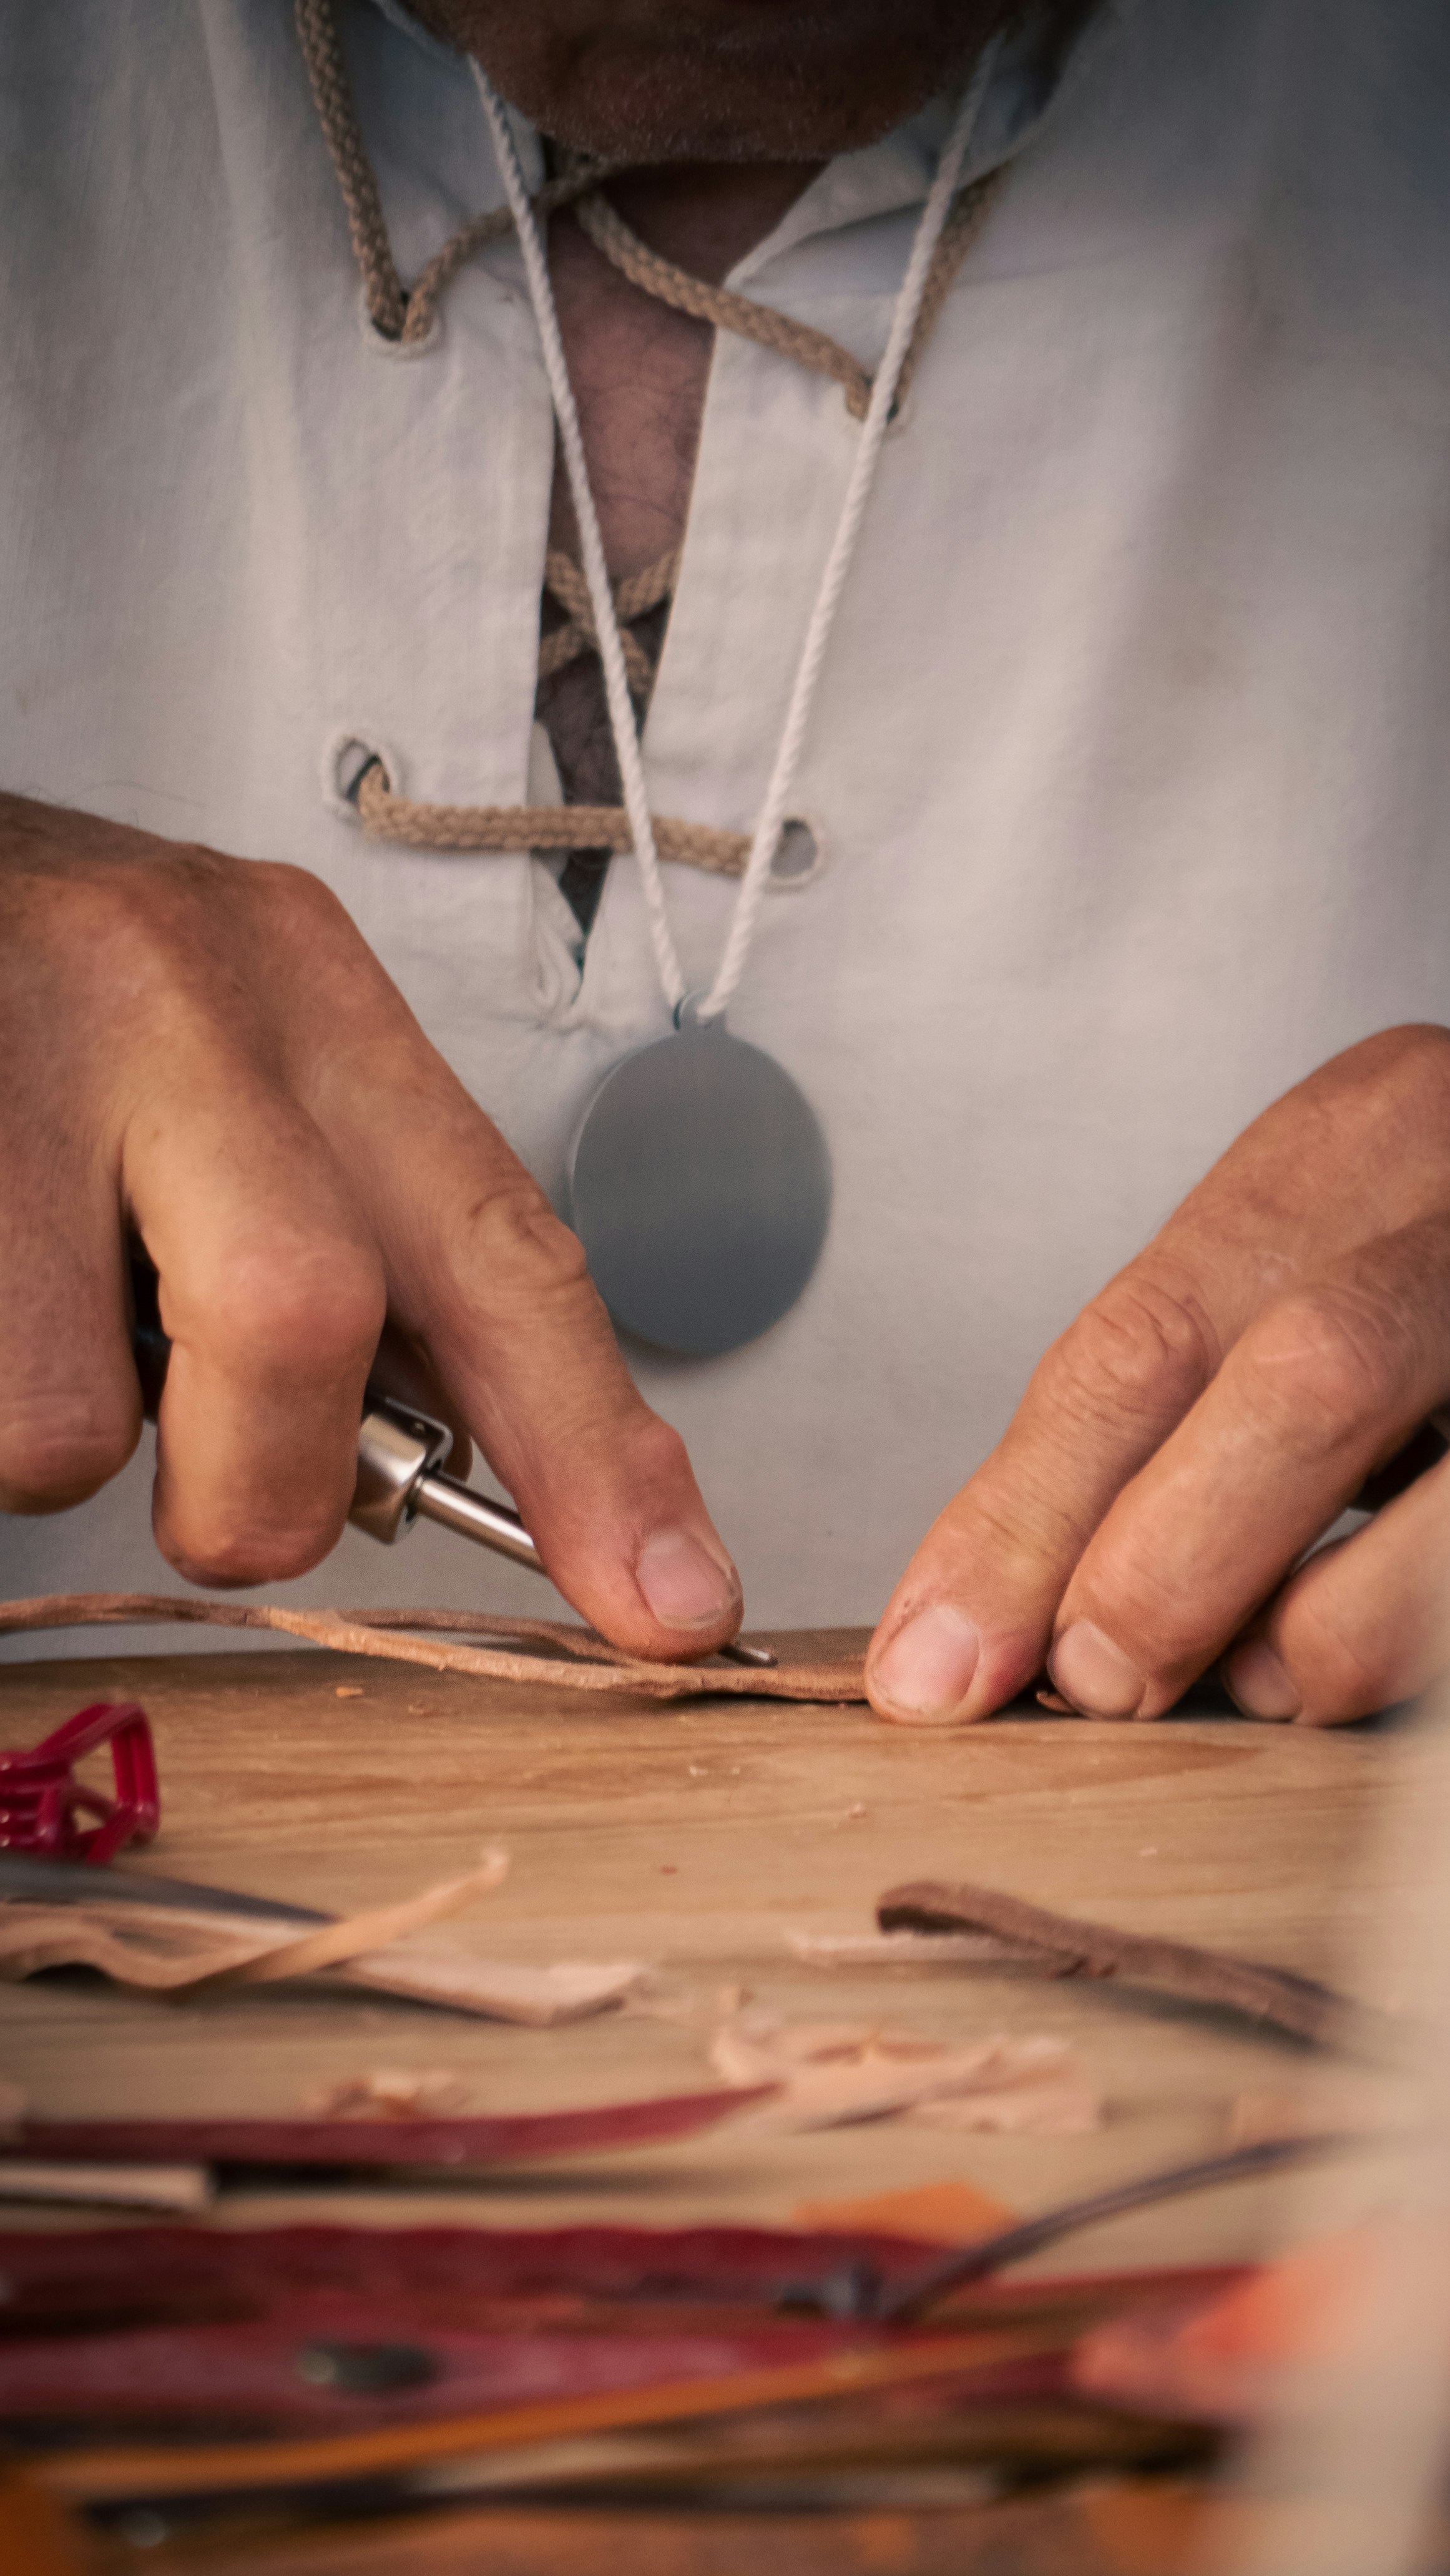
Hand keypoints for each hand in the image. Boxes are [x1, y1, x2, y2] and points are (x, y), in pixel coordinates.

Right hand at [0, 794, 740, 1653]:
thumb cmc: (59, 1006)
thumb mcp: (234, 1080)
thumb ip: (346, 1245)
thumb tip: (431, 1469)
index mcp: (315, 1000)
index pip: (501, 1246)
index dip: (596, 1448)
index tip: (674, 1600)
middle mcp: (188, 1004)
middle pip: (299, 1321)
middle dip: (261, 1490)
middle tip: (216, 1504)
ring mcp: (24, 1055)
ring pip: (71, 1419)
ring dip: (62, 1445)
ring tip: (31, 1320)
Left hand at [867, 1027, 1449, 1727]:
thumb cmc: (1431, 1274)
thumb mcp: (1296, 1278)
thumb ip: (1164, 1415)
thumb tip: (975, 1626)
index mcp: (1360, 1136)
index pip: (1145, 1333)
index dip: (1025, 1517)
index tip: (933, 1663)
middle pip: (1305, 1378)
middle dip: (1168, 1563)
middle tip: (1094, 1681)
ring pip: (1442, 1513)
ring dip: (1319, 1636)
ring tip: (1265, 1674)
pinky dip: (1411, 1646)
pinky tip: (1372, 1653)